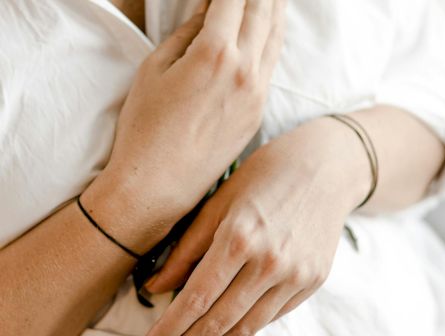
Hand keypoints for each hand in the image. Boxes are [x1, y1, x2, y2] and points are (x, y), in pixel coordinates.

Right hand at [82, 0, 285, 252]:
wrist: (158, 184)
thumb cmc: (145, 128)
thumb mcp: (154, 70)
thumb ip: (185, 36)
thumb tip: (206, 16)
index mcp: (215, 53)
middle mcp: (244, 70)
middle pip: (262, 12)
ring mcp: (256, 94)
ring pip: (274, 39)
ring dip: (274, 11)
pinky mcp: (257, 114)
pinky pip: (271, 67)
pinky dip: (272, 41)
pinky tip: (269, 34)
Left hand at [144, 117, 369, 334]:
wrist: (324, 167)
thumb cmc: (264, 176)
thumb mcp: (219, 202)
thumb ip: (187, 249)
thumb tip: (156, 285)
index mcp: (239, 238)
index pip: (197, 297)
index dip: (171, 325)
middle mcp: (270, 263)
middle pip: (221, 319)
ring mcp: (296, 275)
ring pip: (248, 325)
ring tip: (197, 335)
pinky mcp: (314, 281)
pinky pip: (274, 315)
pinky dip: (249, 322)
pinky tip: (232, 319)